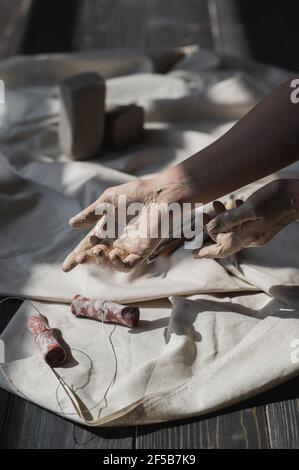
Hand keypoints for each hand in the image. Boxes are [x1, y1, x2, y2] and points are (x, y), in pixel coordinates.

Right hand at [62, 178, 184, 272]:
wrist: (159, 194)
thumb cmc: (136, 194)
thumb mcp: (108, 201)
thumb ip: (92, 213)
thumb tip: (72, 224)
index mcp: (108, 230)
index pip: (89, 246)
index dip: (78, 256)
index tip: (66, 267)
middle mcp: (118, 241)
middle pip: (98, 257)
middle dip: (86, 259)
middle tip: (78, 258)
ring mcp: (131, 247)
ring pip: (111, 263)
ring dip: (101, 260)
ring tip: (98, 251)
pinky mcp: (143, 251)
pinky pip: (129, 265)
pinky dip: (119, 263)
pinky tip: (114, 254)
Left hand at [193, 180, 298, 258]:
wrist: (298, 197)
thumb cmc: (276, 201)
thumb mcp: (249, 209)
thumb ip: (229, 220)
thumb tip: (211, 228)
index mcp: (247, 236)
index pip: (221, 249)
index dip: (206, 252)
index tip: (193, 254)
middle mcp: (251, 237)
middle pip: (225, 238)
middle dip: (211, 228)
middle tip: (201, 215)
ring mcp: (257, 231)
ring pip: (232, 229)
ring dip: (222, 218)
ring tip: (216, 204)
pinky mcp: (262, 223)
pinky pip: (242, 223)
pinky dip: (234, 215)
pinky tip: (234, 203)